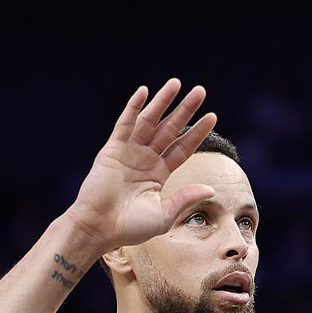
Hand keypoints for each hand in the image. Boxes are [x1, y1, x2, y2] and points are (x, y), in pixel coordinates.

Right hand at [64, 79, 218, 255]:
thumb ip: (185, 199)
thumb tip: (211, 189)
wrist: (99, 229)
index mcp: (159, 174)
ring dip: (162, 102)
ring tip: (176, 83)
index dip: (197, 132)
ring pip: (149, 121)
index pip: (183, 147)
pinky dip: (133, 108)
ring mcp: (129, 152)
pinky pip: (124, 124)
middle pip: (170, 129)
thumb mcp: (164, 215)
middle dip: (185, 110)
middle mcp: (146, 159)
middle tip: (200, 91)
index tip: (212, 116)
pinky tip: (144, 92)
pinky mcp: (112, 150)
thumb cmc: (129, 227)